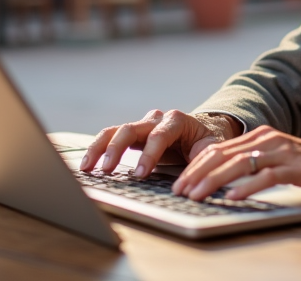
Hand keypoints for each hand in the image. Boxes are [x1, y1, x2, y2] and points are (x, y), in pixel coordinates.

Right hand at [79, 110, 239, 175]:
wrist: (203, 130)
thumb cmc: (208, 141)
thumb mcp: (212, 148)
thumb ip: (203, 159)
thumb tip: (192, 181)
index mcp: (177, 120)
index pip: (159, 135)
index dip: (149, 154)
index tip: (140, 174)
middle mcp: (156, 119)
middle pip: (130, 128)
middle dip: (117, 149)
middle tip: (107, 170)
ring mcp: (142, 125)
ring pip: (115, 131)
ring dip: (100, 148)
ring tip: (87, 167)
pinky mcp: (133, 135)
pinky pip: (111, 139)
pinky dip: (98, 150)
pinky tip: (88, 165)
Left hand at [171, 125, 300, 200]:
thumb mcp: (278, 161)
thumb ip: (254, 165)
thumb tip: (221, 182)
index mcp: (261, 136)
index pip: (218, 149)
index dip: (195, 166)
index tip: (179, 184)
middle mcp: (269, 138)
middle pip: (223, 154)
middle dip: (196, 173)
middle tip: (179, 192)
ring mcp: (283, 151)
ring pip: (239, 164)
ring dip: (213, 181)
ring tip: (196, 195)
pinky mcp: (298, 167)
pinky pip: (266, 176)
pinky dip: (246, 187)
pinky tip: (232, 197)